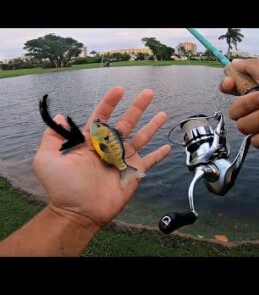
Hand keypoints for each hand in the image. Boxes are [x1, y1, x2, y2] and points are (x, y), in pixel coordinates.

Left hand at [33, 87, 170, 229]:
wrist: (78, 212)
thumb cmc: (62, 187)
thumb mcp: (47, 159)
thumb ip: (53, 136)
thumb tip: (61, 116)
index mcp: (91, 142)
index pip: (102, 116)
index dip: (110, 102)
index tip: (119, 89)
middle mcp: (109, 147)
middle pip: (126, 122)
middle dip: (137, 107)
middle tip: (148, 93)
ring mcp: (123, 160)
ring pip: (141, 138)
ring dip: (152, 125)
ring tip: (162, 113)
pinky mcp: (134, 173)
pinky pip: (149, 161)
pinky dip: (159, 155)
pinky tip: (167, 147)